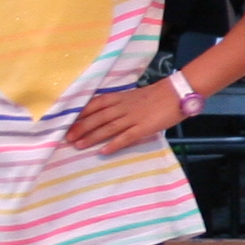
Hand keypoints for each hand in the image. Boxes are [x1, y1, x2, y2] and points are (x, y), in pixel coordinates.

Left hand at [64, 80, 184, 153]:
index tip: (67, 122)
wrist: (177, 93)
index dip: (81, 114)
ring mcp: (133, 117)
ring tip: (79, 145)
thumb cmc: (157, 95)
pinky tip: (103, 151)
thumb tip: (106, 114)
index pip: (95, 104)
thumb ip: (120, 104)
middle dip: (81, 127)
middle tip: (67, 138)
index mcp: (120, 97)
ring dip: (92, 137)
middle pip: (98, 117)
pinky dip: (114, 144)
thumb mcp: (134, 96)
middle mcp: (123, 107)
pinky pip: (126, 137)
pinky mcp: (144, 127)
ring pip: (108, 127)